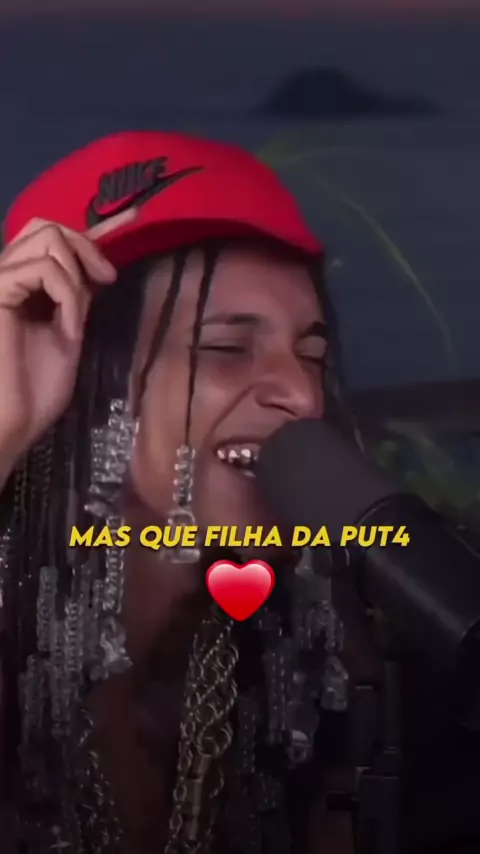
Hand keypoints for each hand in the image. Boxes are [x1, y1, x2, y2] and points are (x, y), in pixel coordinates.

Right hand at [0, 209, 135, 480]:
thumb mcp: (66, 335)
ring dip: (76, 278)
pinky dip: (68, 297)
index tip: (124, 239)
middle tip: (105, 281)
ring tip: (75, 321)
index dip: (89, 234)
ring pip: (48, 238)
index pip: (49, 238)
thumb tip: (93, 269)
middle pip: (46, 226)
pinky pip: (44, 270)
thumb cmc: (34, 392)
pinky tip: (68, 329)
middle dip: (85, 247)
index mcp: (18, 286)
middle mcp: (4, 276)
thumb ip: (75, 298)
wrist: (12, 424)